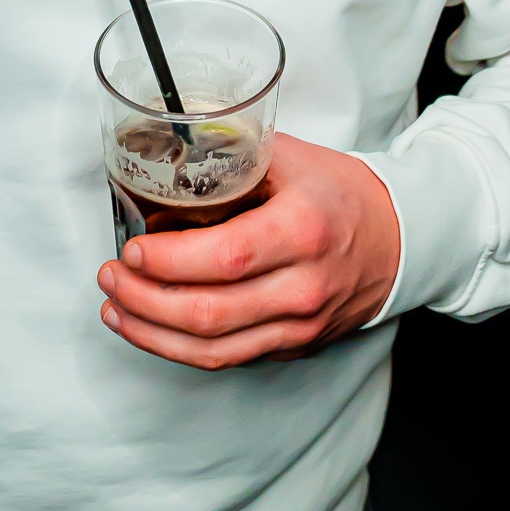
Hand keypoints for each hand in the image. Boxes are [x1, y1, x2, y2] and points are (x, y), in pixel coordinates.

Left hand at [96, 133, 399, 368]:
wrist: (400, 240)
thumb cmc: (342, 194)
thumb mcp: (292, 157)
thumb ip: (232, 154)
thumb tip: (167, 152)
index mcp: (302, 230)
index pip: (224, 257)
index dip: (167, 262)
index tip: (131, 249)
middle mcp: (302, 286)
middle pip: (209, 312)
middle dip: (143, 298)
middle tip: (110, 275)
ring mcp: (299, 324)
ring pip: (212, 348)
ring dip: (152, 332)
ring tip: (115, 306)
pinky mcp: (293, 346)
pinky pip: (228, 359)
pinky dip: (179, 348)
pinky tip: (149, 328)